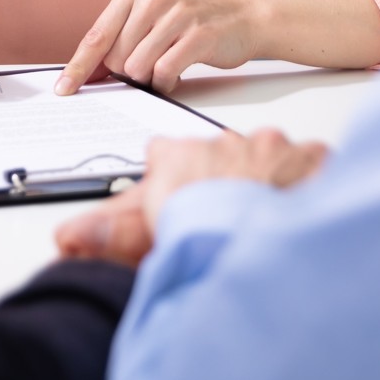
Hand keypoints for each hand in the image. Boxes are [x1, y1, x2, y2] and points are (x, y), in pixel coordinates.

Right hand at [54, 130, 326, 264]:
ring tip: (269, 215)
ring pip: (271, 157)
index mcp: (179, 154)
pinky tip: (307, 208)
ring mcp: (271, 146)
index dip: (173, 177)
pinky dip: (313, 183)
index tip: (180, 198)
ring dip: (271, 180)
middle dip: (227, 177)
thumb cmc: (200, 230)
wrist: (257, 234)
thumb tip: (64, 237)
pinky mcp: (310, 157)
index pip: (167, 153)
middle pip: (223, 154)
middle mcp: (224, 142)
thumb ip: (104, 230)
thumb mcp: (141, 232)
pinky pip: (315, 164)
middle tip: (229, 215)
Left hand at [55, 0, 257, 95]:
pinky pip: (164, 72)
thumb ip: (119, 40)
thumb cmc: (191, 23)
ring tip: (166, 66)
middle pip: (115, 58)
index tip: (63, 89)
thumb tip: (86, 73)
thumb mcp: (151, 20)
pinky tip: (176, 75)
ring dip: (148, 79)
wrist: (244, 17)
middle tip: (151, 63)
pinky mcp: (198, 35)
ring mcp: (177, 16)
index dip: (77, 67)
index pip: (96, 37)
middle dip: (128, 73)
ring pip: (137, 67)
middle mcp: (153, 0)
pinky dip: (166, 83)